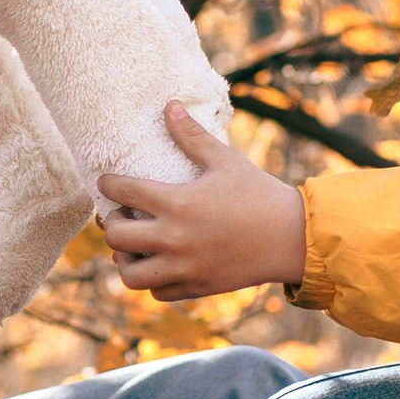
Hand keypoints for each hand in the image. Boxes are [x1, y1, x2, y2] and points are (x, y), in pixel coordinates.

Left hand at [99, 104, 308, 300]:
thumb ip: (192, 136)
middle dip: (111, 223)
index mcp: (178, 203)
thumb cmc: (258, 194)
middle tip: (120, 215)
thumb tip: (169, 105)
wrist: (292, 238)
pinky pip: (157, 293)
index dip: (107, 184)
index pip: (123, 191)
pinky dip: (152, 281)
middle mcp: (175, 238)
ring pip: (130, 275)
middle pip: (116, 237)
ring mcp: (184, 267)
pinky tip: (158, 264)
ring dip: (124, 260)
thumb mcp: (225, 160)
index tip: (106, 182)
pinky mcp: (196, 287)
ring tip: (132, 248)